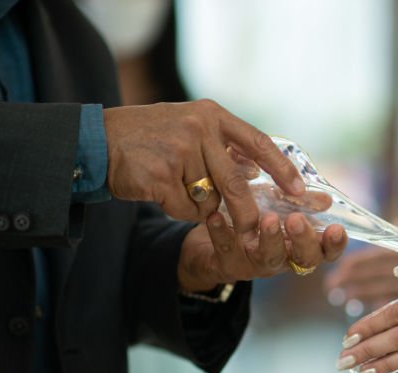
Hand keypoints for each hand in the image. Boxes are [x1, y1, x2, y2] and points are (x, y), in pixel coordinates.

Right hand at [104, 99, 303, 234]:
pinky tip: (160, 192)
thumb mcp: (189, 128)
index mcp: (212, 116)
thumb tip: (258, 171)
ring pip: (209, 199)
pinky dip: (178, 210)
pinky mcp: (161, 174)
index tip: (300, 191)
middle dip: (247, 213)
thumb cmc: (149, 138)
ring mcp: (180, 150)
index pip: (258, 143)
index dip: (282, 169)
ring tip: (176, 189)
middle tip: (255, 231)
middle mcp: (199, 129)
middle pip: (236, 183)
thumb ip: (222, 146)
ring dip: (199, 206)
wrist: (97, 140)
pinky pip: (186, 209)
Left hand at [177, 211, 346, 291]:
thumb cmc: (250, 222)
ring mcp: (255, 263)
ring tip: (269, 219)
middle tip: (297, 219)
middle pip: (303, 258)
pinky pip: (226, 248)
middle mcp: (282, 259)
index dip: (334, 245)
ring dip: (270, 239)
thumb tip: (327, 200)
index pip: (324, 251)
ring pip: (268, 257)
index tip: (336, 229)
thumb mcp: (277, 207)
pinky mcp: (228, 264)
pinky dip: (221, 233)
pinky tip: (216, 217)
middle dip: (303, 239)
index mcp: (298, 247)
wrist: (208, 246)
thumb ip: (300, 204)